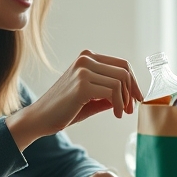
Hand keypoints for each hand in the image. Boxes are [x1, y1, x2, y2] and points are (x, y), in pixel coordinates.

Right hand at [6, 51, 142, 150]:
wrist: (40, 118)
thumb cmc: (65, 109)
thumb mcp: (92, 97)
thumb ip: (109, 92)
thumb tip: (132, 95)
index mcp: (87, 58)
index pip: (122, 64)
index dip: (134, 82)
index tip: (136, 99)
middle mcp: (86, 59)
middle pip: (124, 71)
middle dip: (132, 91)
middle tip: (130, 109)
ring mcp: (83, 70)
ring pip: (120, 81)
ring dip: (125, 100)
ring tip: (121, 113)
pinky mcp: (82, 85)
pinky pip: (112, 91)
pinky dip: (119, 105)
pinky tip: (115, 114)